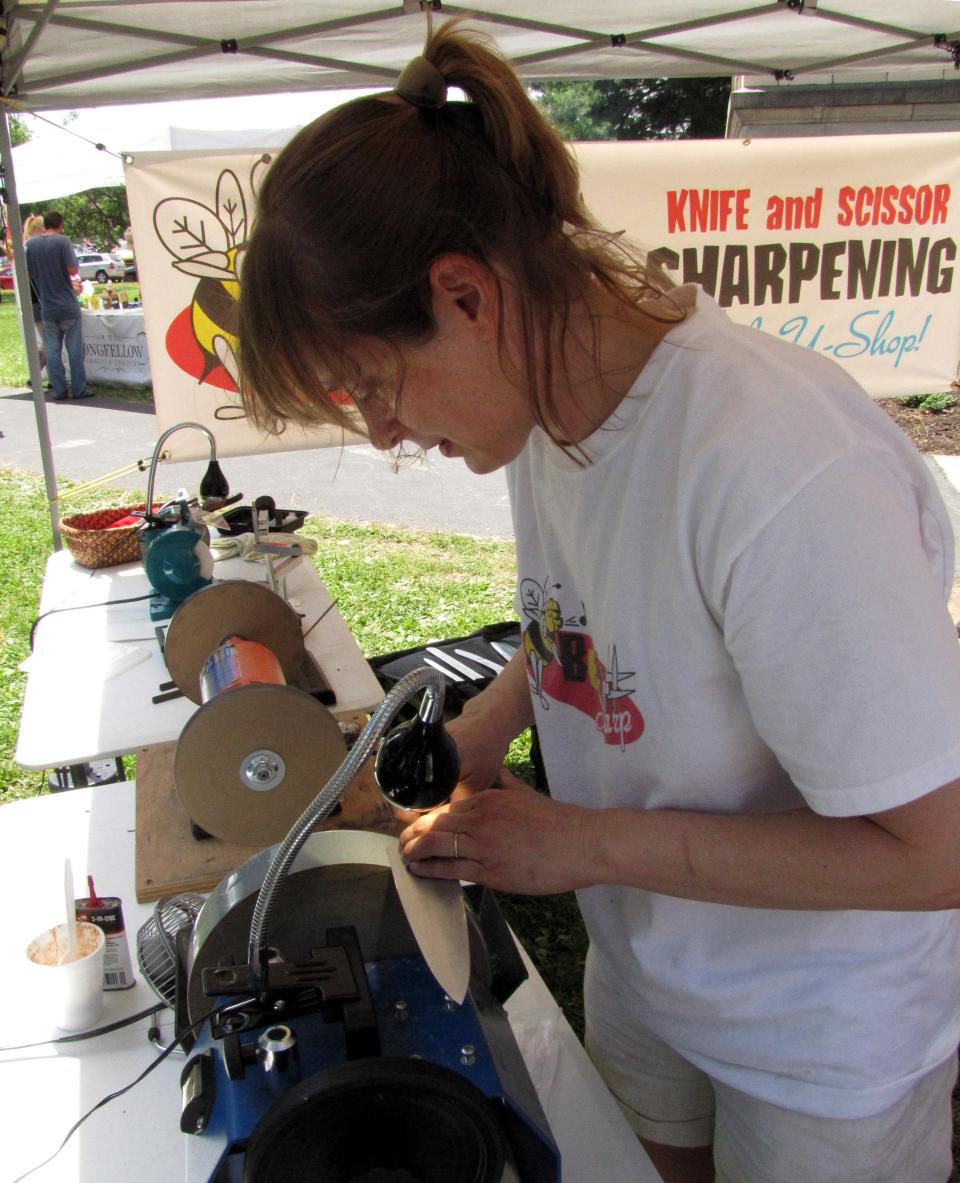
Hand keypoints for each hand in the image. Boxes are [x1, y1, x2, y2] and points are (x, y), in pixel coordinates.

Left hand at [398, 768, 595, 894]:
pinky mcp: (489, 871)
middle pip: (433, 825)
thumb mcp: (528, 794)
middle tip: (401, 842)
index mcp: (488, 799)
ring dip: (414, 851)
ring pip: (435, 846)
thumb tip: (500, 774)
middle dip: (412, 834)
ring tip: (404, 856)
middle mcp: (480, 819)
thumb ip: (509, 785)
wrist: (582, 842)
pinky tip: (418, 870)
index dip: (424, 818)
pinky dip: (429, 869)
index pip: (445, 808)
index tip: (413, 823)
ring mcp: (483, 845)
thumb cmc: (560, 821)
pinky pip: (449, 869)